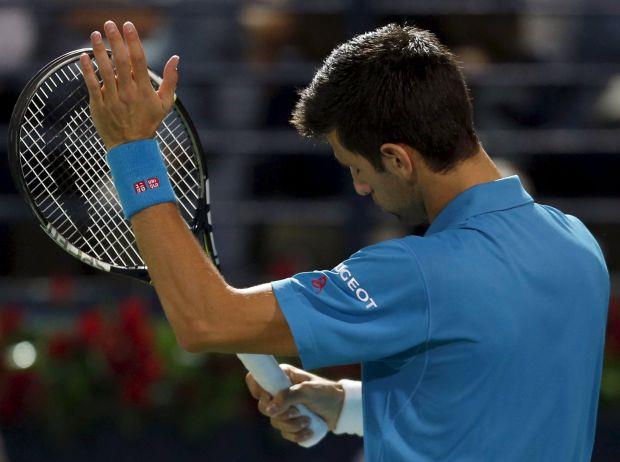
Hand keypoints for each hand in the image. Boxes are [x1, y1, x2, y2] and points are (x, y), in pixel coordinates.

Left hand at [80, 20, 178, 149]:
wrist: (131, 147)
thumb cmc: (149, 122)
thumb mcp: (165, 103)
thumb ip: (171, 80)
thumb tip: (176, 58)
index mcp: (144, 91)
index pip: (139, 61)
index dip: (133, 41)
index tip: (128, 26)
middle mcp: (128, 93)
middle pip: (121, 62)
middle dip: (115, 40)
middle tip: (109, 24)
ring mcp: (112, 99)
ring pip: (104, 70)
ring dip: (99, 51)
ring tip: (95, 34)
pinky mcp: (99, 106)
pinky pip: (91, 85)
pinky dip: (87, 70)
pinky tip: (84, 56)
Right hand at [245, 364, 344, 443]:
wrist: (340, 408)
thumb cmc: (325, 392)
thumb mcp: (307, 391)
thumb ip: (288, 397)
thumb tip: (269, 409)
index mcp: (281, 377)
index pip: (256, 380)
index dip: (257, 390)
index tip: (268, 399)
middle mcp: (279, 392)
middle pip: (263, 406)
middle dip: (280, 413)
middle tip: (296, 412)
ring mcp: (284, 407)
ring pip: (274, 421)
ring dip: (291, 425)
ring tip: (307, 420)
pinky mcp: (290, 421)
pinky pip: (284, 432)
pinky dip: (296, 434)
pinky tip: (308, 430)